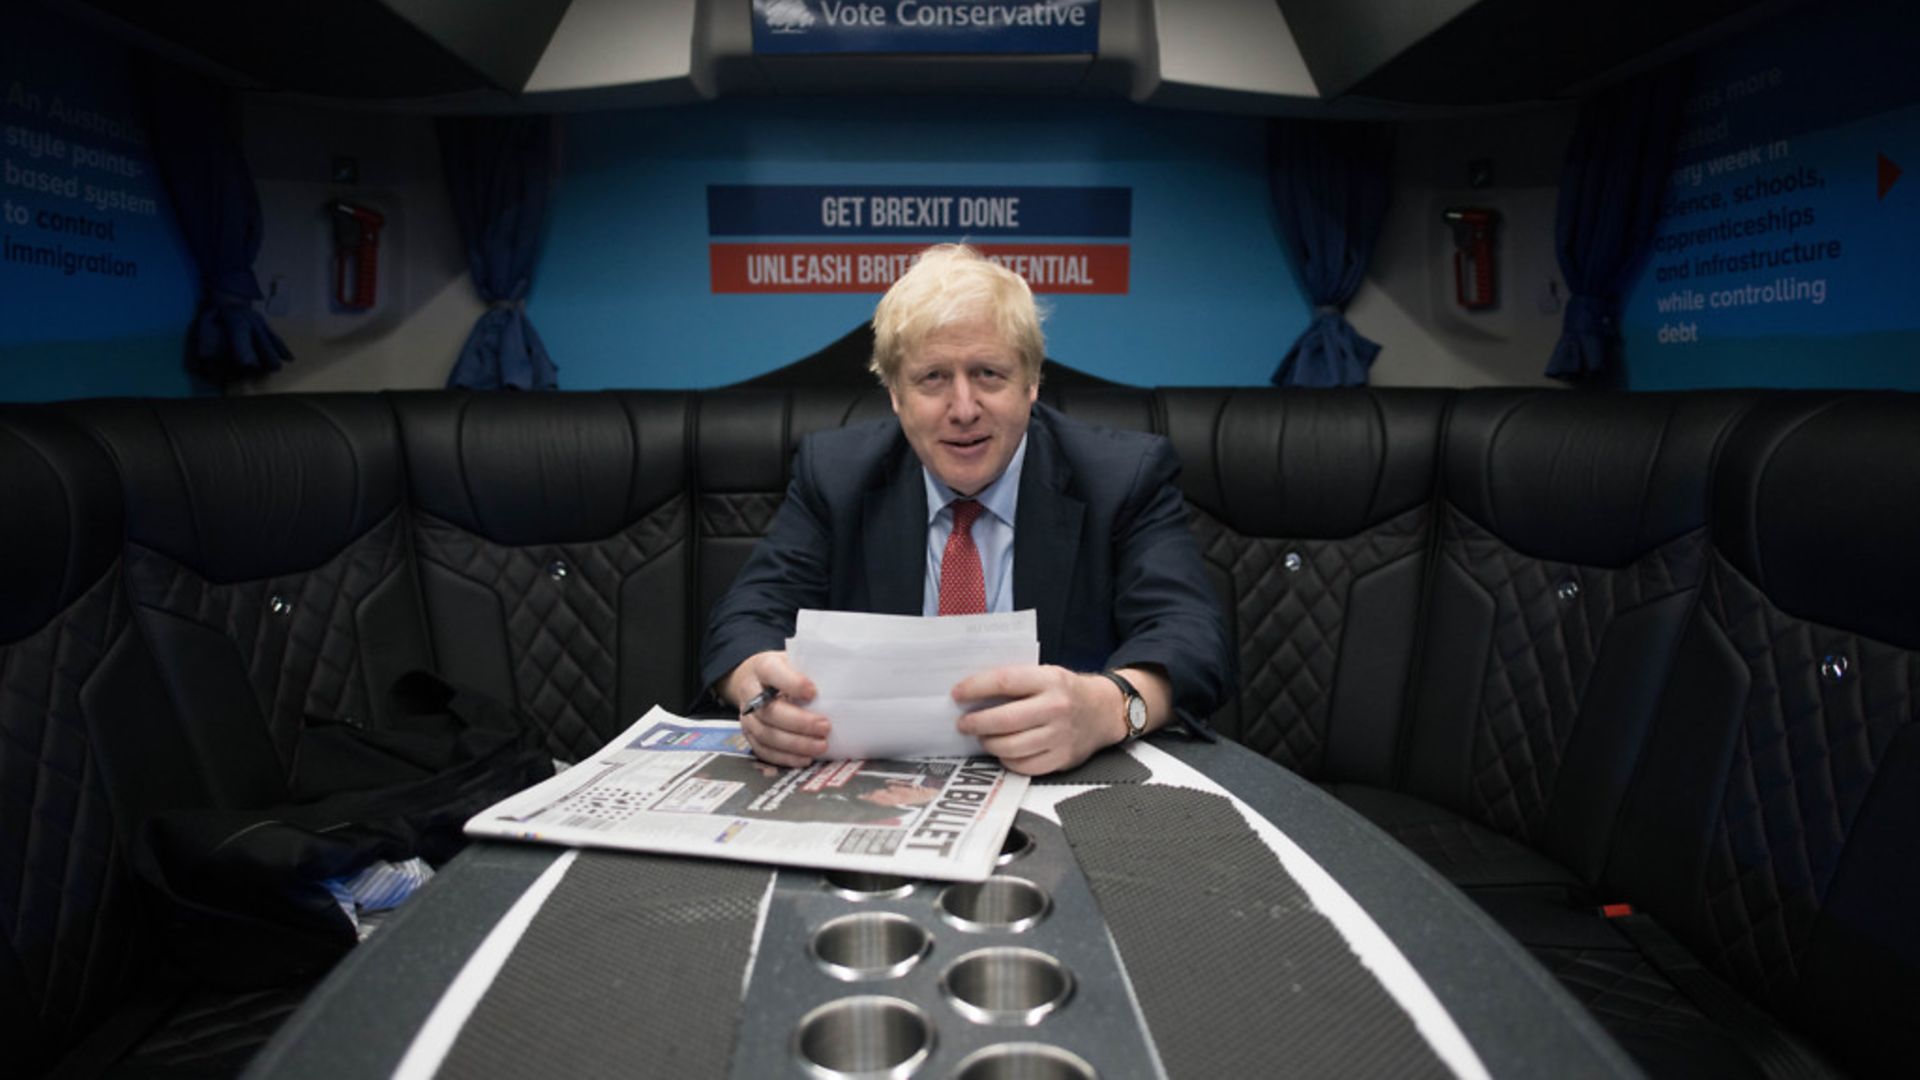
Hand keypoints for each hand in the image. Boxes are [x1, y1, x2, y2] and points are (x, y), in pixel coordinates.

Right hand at [727, 651, 828, 768]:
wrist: (758, 681)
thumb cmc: (786, 671)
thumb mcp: (798, 661)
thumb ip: (812, 669)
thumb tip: (843, 682)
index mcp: (762, 667)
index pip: (771, 672)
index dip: (791, 683)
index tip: (813, 692)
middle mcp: (750, 691)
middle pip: (769, 711)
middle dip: (799, 723)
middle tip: (825, 727)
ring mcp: (747, 716)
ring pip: (766, 734)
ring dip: (795, 744)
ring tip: (820, 746)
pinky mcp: (749, 735)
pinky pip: (764, 750)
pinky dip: (785, 757)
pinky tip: (805, 758)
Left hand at [951, 664, 1125, 775]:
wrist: (1104, 711)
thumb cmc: (1066, 691)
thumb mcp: (1045, 674)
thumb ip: (1015, 681)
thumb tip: (973, 692)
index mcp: (1050, 680)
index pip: (1005, 682)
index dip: (976, 688)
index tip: (957, 694)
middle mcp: (1056, 708)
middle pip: (1005, 719)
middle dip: (976, 722)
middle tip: (963, 723)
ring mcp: (1060, 736)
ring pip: (1012, 747)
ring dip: (989, 743)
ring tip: (983, 738)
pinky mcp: (1062, 758)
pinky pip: (1025, 766)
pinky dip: (1007, 760)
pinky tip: (1003, 752)